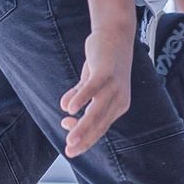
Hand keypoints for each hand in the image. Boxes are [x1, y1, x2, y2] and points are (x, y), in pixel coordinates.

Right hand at [60, 33, 133, 155]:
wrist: (115, 33)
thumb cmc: (103, 60)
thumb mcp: (91, 81)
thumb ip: (79, 95)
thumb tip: (65, 109)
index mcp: (117, 104)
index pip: (101, 127)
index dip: (86, 139)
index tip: (70, 148)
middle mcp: (119, 98)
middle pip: (101, 123)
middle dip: (85, 139)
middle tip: (69, 151)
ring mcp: (114, 85)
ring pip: (97, 110)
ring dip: (83, 125)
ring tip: (70, 138)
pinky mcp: (105, 71)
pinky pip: (93, 88)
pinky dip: (82, 98)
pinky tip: (70, 109)